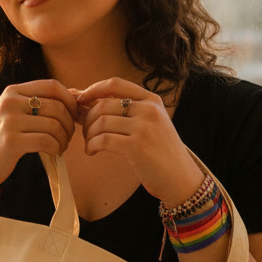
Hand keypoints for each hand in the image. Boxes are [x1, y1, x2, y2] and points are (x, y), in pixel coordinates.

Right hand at [0, 81, 77, 190]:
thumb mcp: (12, 114)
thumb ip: (35, 104)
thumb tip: (73, 97)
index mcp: (12, 91)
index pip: (52, 86)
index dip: (70, 100)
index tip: (74, 115)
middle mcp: (10, 102)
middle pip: (56, 107)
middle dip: (69, 124)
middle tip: (68, 137)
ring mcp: (9, 121)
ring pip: (54, 125)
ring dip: (64, 139)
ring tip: (61, 147)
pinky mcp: (11, 142)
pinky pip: (47, 141)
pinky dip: (56, 148)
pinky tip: (54, 152)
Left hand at [75, 78, 203, 204]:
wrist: (180, 178)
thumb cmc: (159, 153)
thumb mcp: (147, 125)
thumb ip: (120, 112)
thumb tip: (80, 102)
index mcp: (152, 100)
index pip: (115, 84)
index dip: (92, 89)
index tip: (80, 101)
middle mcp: (149, 110)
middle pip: (103, 104)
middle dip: (87, 119)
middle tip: (86, 134)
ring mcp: (144, 127)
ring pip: (101, 122)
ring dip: (88, 134)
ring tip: (90, 145)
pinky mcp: (137, 147)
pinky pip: (103, 140)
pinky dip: (91, 146)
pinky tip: (92, 152)